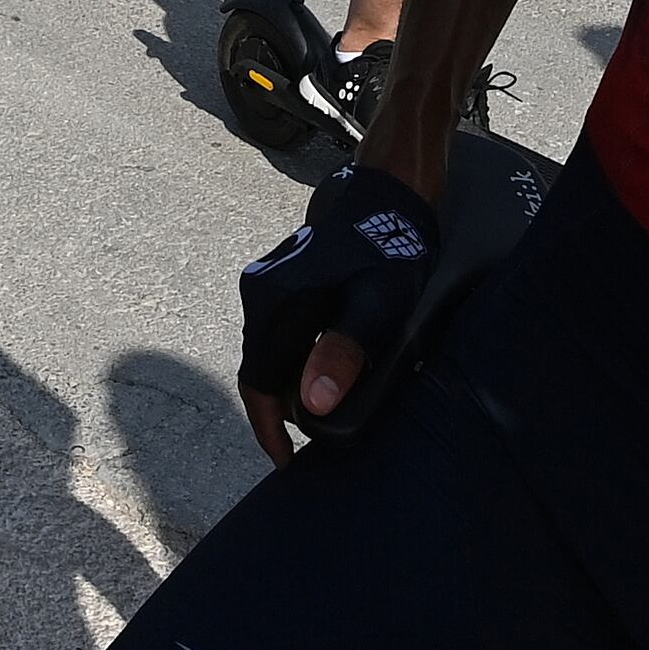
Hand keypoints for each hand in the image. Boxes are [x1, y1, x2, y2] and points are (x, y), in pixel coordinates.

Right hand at [237, 160, 440, 465]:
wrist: (390, 188)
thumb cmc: (391, 246)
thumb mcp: (380, 304)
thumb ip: (344, 351)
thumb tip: (311, 406)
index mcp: (274, 301)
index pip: (257, 381)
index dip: (268, 427)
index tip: (287, 461)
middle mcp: (260, 291)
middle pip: (261, 367)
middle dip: (280, 410)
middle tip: (309, 445)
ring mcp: (268, 282)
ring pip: (270, 351)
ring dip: (288, 385)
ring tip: (320, 416)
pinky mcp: (282, 278)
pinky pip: (280, 333)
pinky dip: (295, 360)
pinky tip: (321, 372)